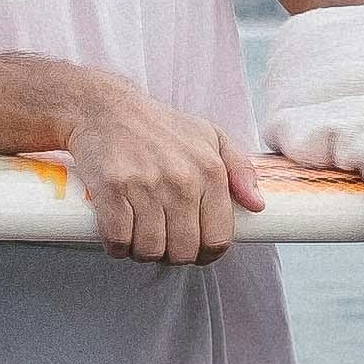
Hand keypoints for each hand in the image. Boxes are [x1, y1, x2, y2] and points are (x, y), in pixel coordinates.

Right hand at [59, 80, 264, 264]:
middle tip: (163, 241)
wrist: (106, 108)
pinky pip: (118, 240)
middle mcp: (181, 180)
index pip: (218, 238)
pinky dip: (117, 246)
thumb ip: (240, 169)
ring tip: (139, 235)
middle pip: (184, 251)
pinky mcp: (112, 189)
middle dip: (173, 255)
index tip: (194, 250)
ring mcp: (145, 185)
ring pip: (150, 250)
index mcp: (210, 170)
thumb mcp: (210, 137)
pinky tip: (118, 234)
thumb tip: (257, 205)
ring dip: (143, 252)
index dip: (206, 254)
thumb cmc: (160, 127)